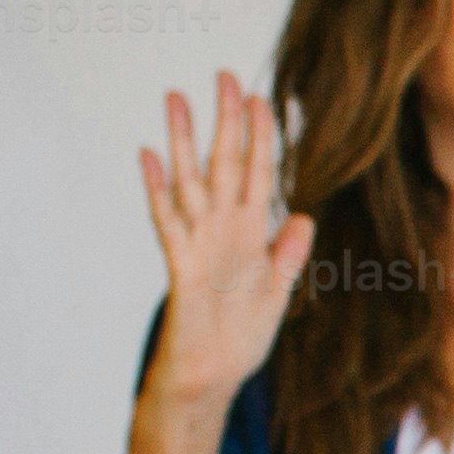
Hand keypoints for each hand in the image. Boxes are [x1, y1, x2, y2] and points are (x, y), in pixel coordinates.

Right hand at [137, 70, 314, 405]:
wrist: (212, 378)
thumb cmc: (240, 337)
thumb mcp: (278, 292)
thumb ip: (289, 255)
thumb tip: (304, 217)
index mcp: (249, 234)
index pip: (256, 173)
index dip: (262, 137)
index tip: (265, 98)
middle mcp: (222, 230)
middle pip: (223, 164)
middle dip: (226, 121)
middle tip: (225, 75)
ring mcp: (199, 244)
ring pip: (191, 181)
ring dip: (184, 140)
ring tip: (176, 97)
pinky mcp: (182, 267)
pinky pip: (168, 221)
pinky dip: (157, 188)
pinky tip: (149, 154)